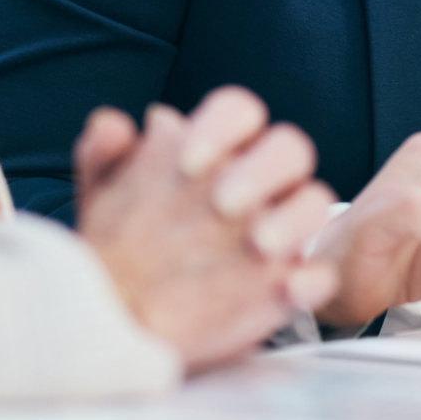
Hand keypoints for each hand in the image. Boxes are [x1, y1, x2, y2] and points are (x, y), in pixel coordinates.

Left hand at [76, 87, 337, 372]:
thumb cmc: (122, 236)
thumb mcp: (102, 192)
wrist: (120, 307)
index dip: (221, 127)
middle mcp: (256, 183)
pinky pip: (318, 276)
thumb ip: (103, 152)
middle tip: (223, 203)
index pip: (239, 112)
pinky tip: (287, 288)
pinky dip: (310, 279)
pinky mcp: (285, 285)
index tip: (186, 162)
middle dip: (263, 168)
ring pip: (313, 203)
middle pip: (288, 149)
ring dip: (294, 219)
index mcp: (218, 149)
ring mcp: (276, 232)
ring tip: (259, 245)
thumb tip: (113, 125)